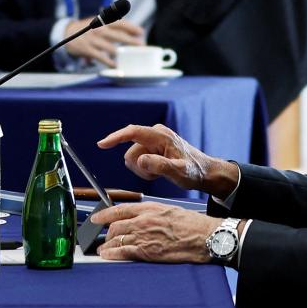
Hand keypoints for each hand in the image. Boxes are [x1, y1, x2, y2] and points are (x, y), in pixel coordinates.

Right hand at [62, 18, 143, 67]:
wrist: (67, 33)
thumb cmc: (88, 28)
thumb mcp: (99, 22)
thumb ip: (114, 25)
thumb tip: (132, 32)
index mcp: (103, 21)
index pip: (120, 23)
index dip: (132, 27)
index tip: (141, 32)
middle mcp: (99, 29)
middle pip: (119, 35)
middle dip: (131, 41)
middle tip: (141, 45)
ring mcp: (93, 40)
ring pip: (111, 48)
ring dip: (122, 54)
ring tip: (130, 58)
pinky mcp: (88, 50)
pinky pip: (101, 57)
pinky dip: (109, 62)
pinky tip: (115, 65)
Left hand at [90, 202, 222, 262]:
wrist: (203, 237)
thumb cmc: (191, 224)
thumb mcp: (169, 210)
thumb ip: (152, 213)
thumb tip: (140, 218)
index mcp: (149, 208)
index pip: (120, 209)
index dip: (104, 214)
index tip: (96, 218)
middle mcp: (143, 220)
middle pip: (116, 226)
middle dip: (106, 233)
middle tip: (103, 237)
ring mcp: (144, 236)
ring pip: (117, 239)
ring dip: (107, 245)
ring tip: (103, 249)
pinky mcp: (146, 251)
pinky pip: (123, 252)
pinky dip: (112, 254)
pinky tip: (108, 255)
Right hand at [98, 122, 238, 195]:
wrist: (205, 172)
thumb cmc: (194, 172)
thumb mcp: (178, 172)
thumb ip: (159, 166)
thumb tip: (140, 159)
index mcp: (161, 136)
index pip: (133, 132)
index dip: (115, 138)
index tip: (101, 144)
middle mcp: (156, 134)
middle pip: (131, 151)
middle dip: (138, 167)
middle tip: (155, 175)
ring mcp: (154, 140)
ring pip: (133, 158)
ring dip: (142, 170)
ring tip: (159, 173)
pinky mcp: (153, 146)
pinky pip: (138, 160)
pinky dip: (146, 169)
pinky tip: (159, 172)